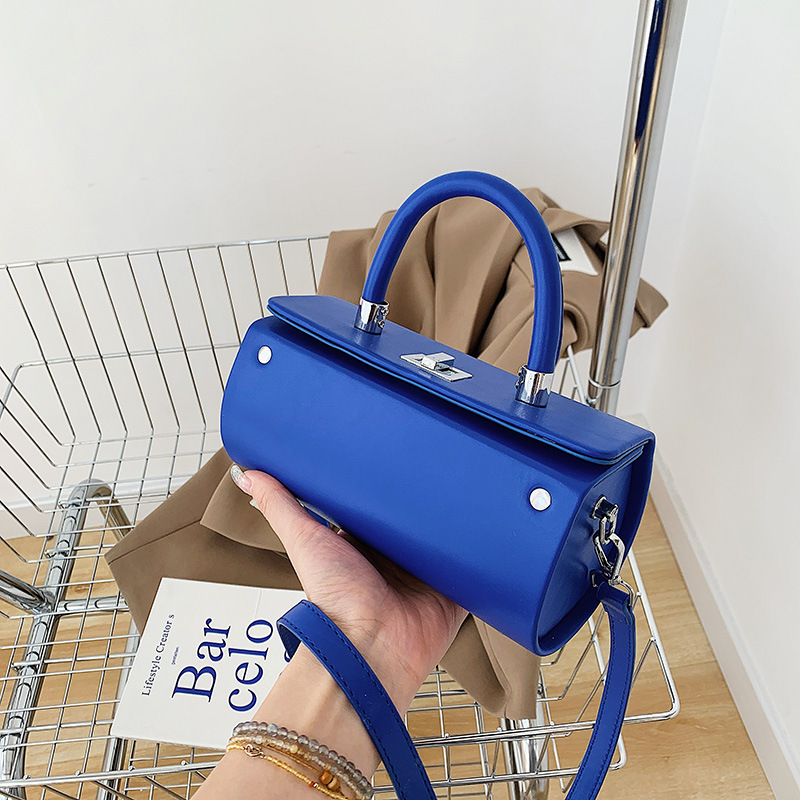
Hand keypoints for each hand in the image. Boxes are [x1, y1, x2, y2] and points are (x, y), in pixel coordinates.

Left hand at [232, 466, 466, 710]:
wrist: (370, 646)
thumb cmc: (333, 600)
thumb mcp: (305, 540)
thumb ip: (279, 505)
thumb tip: (244, 472)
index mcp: (364, 543)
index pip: (381, 503)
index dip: (389, 481)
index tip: (398, 447)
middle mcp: (396, 556)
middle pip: (417, 517)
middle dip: (427, 495)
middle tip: (441, 458)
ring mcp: (428, 572)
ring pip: (447, 537)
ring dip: (456, 519)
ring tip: (471, 481)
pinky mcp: (455, 589)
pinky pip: (474, 565)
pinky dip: (480, 549)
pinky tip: (490, 523)